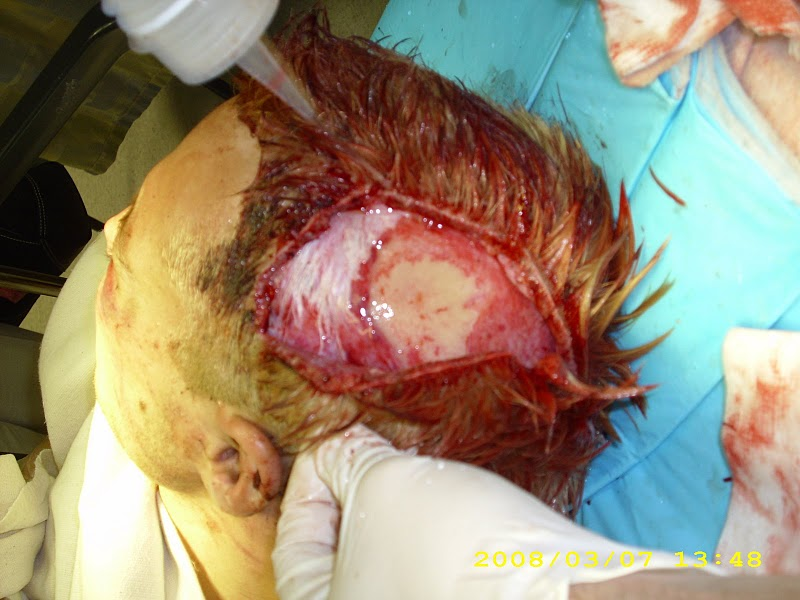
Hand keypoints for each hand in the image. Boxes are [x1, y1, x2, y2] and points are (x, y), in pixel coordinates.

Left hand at [272, 425, 677, 599]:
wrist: (559, 591)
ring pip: (387, 556)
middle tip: (376, 449)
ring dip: (398, 508)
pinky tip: (452, 502)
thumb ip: (345, 460)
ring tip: (418, 470)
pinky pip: (424, 568)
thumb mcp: (382, 486)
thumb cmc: (451, 547)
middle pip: (341, 551)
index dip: (312, 480)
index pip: (295, 541)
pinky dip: (429, 532)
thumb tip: (341, 447)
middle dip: (357, 491)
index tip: (339, 443)